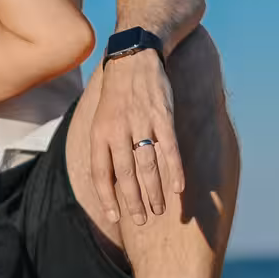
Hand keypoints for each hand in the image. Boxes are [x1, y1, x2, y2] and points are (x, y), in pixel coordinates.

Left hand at [90, 47, 183, 224]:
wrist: (133, 56)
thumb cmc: (117, 94)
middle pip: (126, 175)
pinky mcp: (162, 115)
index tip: (115, 217)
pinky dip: (174, 169)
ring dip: (154, 192)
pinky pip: (169, 148)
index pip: (101, 173)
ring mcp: (140, 123)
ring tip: (160, 210)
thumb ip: (105, 147)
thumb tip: (109, 180)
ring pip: (147, 165)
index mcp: (99, 133)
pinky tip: (179, 188)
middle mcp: (118, 130)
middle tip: (142, 220)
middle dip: (134, 202)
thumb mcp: (100, 118)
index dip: (107, 197)